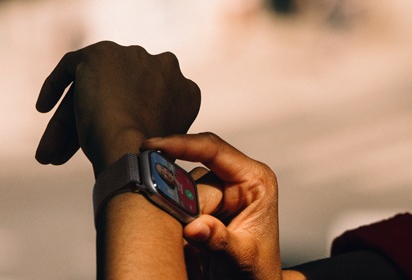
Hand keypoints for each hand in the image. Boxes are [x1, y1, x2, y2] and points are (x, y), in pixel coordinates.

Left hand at [35, 41, 200, 172]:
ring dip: (71, 120)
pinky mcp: (102, 53)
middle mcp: (165, 65)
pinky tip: (43, 108)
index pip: (149, 101)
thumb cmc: (143, 158)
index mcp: (186, 90)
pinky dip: (55, 86)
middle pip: (121, 92)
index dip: (127, 122)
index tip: (108, 144)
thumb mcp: (160, 141)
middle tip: (67, 156)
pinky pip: (72, 66)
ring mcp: (134, 55)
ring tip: (49, 155)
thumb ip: (152, 125)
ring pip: (95, 88)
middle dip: (95, 122)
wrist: (131, 149)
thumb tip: (132, 135)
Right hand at [142, 133, 281, 279]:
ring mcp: (216, 192)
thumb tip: (196, 226)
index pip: (215, 150)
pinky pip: (174, 204)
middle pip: (192, 177)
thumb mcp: (243, 257)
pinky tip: (181, 237)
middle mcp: (235, 179)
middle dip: (181, 203)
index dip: (183, 144)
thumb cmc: (257, 270)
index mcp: (255, 180)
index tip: (154, 147)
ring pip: (179, 192)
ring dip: (176, 215)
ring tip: (189, 241)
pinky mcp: (200, 206)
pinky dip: (170, 218)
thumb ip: (220, 240)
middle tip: (184, 230)